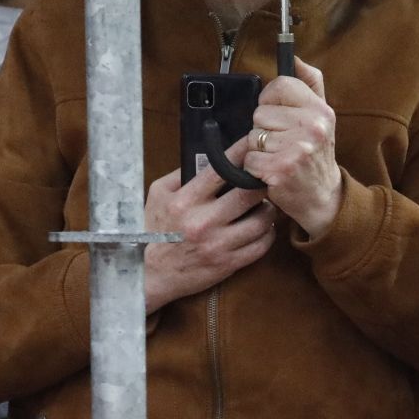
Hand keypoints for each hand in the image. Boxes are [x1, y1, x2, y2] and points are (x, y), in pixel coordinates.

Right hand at [142, 150, 275, 311]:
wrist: (150, 273)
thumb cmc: (154, 230)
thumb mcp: (158, 196)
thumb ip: (180, 175)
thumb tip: (208, 159)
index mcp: (186, 201)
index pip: (221, 170)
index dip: (242, 154)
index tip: (254, 145)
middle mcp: (204, 222)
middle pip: (249, 195)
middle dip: (262, 184)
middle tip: (266, 180)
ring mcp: (219, 245)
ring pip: (262, 221)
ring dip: (268, 211)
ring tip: (264, 206)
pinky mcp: (229, 264)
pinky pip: (262, 246)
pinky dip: (268, 234)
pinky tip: (263, 228)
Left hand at [249, 57, 343, 237]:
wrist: (324, 199)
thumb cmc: (317, 157)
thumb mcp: (322, 118)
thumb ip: (311, 84)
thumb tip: (295, 58)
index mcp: (320, 110)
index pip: (279, 85)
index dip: (271, 101)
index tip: (279, 117)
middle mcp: (312, 127)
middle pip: (261, 113)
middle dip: (265, 129)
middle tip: (283, 144)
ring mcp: (297, 149)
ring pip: (253, 136)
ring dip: (260, 150)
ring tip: (279, 158)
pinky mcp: (281, 170)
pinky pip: (249, 158)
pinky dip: (256, 168)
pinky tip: (272, 172)